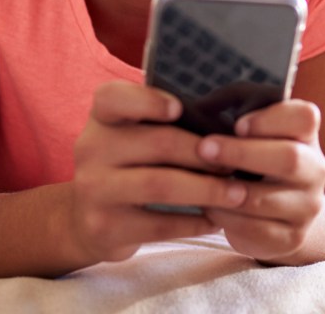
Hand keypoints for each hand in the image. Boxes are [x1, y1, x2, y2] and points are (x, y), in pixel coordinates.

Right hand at [68, 81, 249, 262]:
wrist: (86, 221)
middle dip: (204, 154)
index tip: (180, 108)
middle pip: (157, 143)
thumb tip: (227, 127)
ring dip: (207, 190)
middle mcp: (91, 150)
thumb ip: (165, 123)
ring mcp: (94, 190)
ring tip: (237, 194)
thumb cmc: (128, 166)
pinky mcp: (105, 227)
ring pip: (160, 185)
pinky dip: (194, 222)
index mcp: (102, 119)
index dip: (148, 100)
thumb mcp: (133, 136)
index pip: (113, 97)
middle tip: (235, 163)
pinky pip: (159, 225)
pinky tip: (216, 220)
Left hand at [195, 99, 324, 261]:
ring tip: (197, 181)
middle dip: (241, 153)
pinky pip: (254, 229)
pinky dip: (225, 218)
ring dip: (225, 189)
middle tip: (204, 148)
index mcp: (307, 136)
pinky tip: (209, 206)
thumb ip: (232, 109)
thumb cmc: (253, 158)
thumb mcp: (249, 128)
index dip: (271, 119)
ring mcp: (307, 207)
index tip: (238, 124)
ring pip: (265, 199)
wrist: (280, 212)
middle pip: (290, 157)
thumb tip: (198, 107)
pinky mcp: (291, 238)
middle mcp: (315, 170)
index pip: (305, 117)